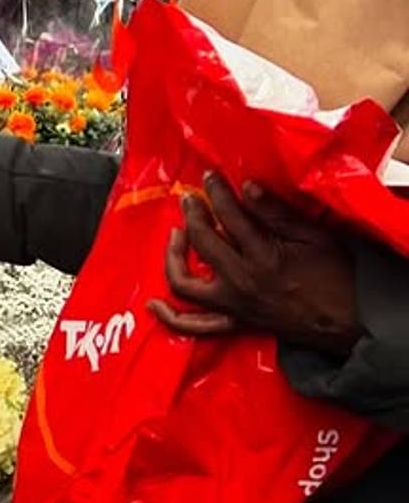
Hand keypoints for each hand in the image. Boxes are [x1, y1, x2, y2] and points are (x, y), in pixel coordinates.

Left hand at [152, 174, 359, 352]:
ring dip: (173, 256)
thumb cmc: (335, 276)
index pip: (228, 215)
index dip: (215, 191)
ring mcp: (232, 304)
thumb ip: (277, 213)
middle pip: (202, 242)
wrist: (347, 322)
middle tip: (192, 198)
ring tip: (176, 233)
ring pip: (185, 282)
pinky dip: (171, 318)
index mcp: (263, 256)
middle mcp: (240, 281)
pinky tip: (154, 305)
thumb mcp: (314, 237)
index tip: (209, 176)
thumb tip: (246, 186)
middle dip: (193, 213)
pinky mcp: (233, 322)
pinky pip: (194, 326)